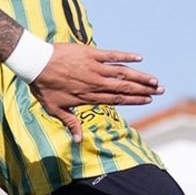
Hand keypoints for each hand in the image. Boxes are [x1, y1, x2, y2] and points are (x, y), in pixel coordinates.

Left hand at [29, 43, 163, 141]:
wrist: (35, 63)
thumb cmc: (43, 86)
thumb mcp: (55, 109)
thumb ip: (70, 123)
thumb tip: (77, 141)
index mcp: (88, 96)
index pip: (116, 99)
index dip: (134, 100)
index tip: (149, 100)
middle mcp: (95, 82)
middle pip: (124, 87)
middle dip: (143, 89)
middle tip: (160, 90)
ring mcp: (94, 67)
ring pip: (122, 73)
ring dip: (140, 76)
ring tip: (155, 79)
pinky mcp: (91, 53)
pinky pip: (112, 54)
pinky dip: (126, 56)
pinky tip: (139, 57)